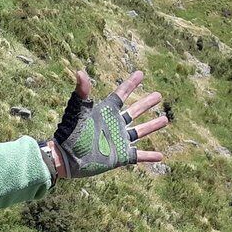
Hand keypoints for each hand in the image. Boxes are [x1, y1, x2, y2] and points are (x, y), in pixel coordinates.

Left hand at [45, 70, 167, 179]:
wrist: (65, 158)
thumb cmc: (69, 134)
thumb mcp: (77, 111)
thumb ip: (81, 93)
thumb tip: (80, 72)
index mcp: (106, 112)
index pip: (121, 94)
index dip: (130, 84)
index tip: (140, 74)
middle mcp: (114, 125)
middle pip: (134, 111)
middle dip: (146, 103)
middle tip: (159, 95)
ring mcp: (118, 140)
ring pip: (139, 131)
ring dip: (152, 126)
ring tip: (165, 120)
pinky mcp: (120, 156)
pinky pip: (138, 156)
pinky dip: (149, 156)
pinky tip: (161, 156)